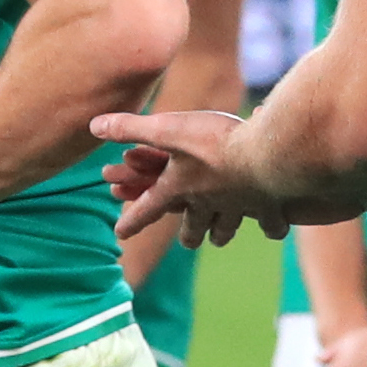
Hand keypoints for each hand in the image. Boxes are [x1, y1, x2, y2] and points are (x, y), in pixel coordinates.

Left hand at [94, 106, 262, 245]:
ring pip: (226, 229)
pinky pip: (270, 224)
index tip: (120, 233)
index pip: (148, 209)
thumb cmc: (215, 141)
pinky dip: (271, 227)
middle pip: (192, 228)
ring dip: (220, 233)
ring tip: (219, 236)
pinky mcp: (268, 207)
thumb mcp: (168, 128)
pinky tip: (274, 228)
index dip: (132, 220)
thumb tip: (92, 126)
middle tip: (187, 240)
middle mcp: (207, 205)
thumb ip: (132, 128)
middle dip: (188, 235)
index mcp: (179, 188)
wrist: (268, 157)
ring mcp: (238, 208)